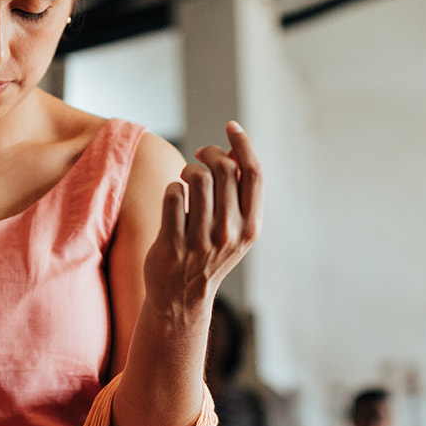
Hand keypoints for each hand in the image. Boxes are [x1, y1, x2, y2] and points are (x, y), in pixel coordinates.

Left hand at [144, 122, 263, 314]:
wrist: (182, 298)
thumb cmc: (209, 254)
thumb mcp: (234, 229)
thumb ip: (238, 192)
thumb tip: (236, 147)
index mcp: (251, 227)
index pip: (254, 173)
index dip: (244, 143)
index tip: (231, 127)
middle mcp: (230, 234)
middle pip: (224, 169)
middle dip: (209, 153)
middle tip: (199, 156)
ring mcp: (201, 241)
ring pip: (197, 178)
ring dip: (188, 170)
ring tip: (185, 179)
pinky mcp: (173, 244)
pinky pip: (172, 195)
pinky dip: (172, 188)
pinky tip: (173, 197)